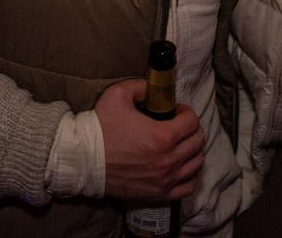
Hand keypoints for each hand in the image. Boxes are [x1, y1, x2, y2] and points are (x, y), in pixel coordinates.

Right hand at [96, 78, 204, 201]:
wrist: (82, 160)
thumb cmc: (100, 128)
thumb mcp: (118, 94)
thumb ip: (140, 86)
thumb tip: (152, 89)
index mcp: (163, 136)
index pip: (192, 122)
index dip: (186, 112)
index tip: (175, 111)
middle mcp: (168, 160)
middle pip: (198, 142)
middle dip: (191, 129)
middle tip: (178, 125)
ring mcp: (165, 180)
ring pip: (196, 164)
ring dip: (193, 151)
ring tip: (180, 145)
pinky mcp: (158, 194)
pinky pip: (187, 187)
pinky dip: (189, 176)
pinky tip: (180, 167)